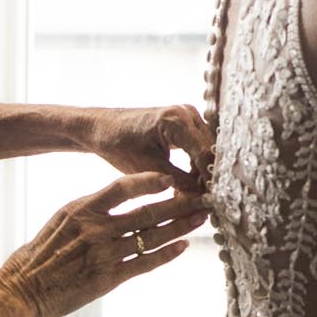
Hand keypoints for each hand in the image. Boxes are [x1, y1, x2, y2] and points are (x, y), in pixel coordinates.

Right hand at [0, 172, 209, 316]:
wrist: (20, 291)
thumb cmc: (39, 256)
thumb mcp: (61, 220)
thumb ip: (90, 209)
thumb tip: (119, 198)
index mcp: (81, 209)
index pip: (122, 187)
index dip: (150, 181)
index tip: (171, 177)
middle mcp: (95, 228)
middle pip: (147, 212)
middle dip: (179, 203)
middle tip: (202, 196)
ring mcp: (103, 254)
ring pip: (152, 236)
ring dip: (180, 226)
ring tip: (200, 218)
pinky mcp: (108, 279)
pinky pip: (145, 263)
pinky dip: (167, 253)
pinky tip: (182, 246)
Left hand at [84, 105, 214, 191]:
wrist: (102, 128)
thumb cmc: (119, 145)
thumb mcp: (149, 168)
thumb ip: (179, 182)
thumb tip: (203, 199)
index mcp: (177, 121)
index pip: (206, 153)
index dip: (212, 179)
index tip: (214, 201)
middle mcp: (187, 113)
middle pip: (209, 150)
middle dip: (209, 176)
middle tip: (206, 203)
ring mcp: (187, 116)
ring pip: (205, 149)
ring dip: (202, 172)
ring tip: (196, 197)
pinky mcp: (183, 123)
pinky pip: (197, 146)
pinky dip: (195, 165)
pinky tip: (189, 185)